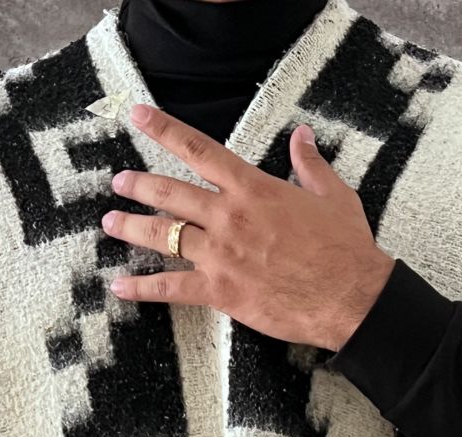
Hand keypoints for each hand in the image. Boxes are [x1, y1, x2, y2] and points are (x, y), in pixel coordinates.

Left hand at [101, 103, 395, 351]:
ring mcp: (221, 254)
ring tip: (111, 221)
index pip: (200, 151)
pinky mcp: (220, 292)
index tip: (139, 116)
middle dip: (139, 185)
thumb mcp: (333, 195)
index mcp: (253, 188)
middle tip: (119, 181)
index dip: (165, 130)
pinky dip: (142, 289)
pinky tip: (119, 287)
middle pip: (171, 193)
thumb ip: (310, 164)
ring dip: (132, 227)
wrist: (350, 296)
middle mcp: (229, 216)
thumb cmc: (345, 247)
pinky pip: (171, 288)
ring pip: (164, 236)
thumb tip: (302, 136)